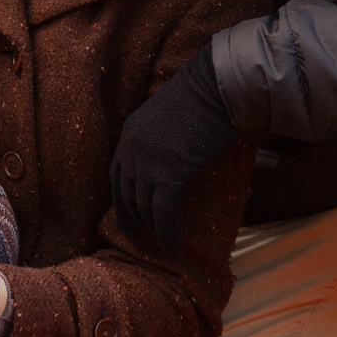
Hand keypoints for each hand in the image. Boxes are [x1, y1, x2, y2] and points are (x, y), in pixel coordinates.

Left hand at [109, 57, 234, 249]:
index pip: (117, 175)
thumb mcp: (170, 114)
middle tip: (140, 237)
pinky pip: (164, 215)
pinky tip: (174, 248)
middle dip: (132, 219)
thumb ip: (161, 137)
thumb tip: (172, 157)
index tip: (127, 215)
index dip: (121, 199)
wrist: (219, 87)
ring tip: (162, 244)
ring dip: (153, 230)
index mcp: (129, 133)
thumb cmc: (205, 94)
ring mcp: (148, 165)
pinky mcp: (170, 177)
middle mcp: (132, 151)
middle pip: (126, 195)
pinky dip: (168, 234)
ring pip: (144, 209)